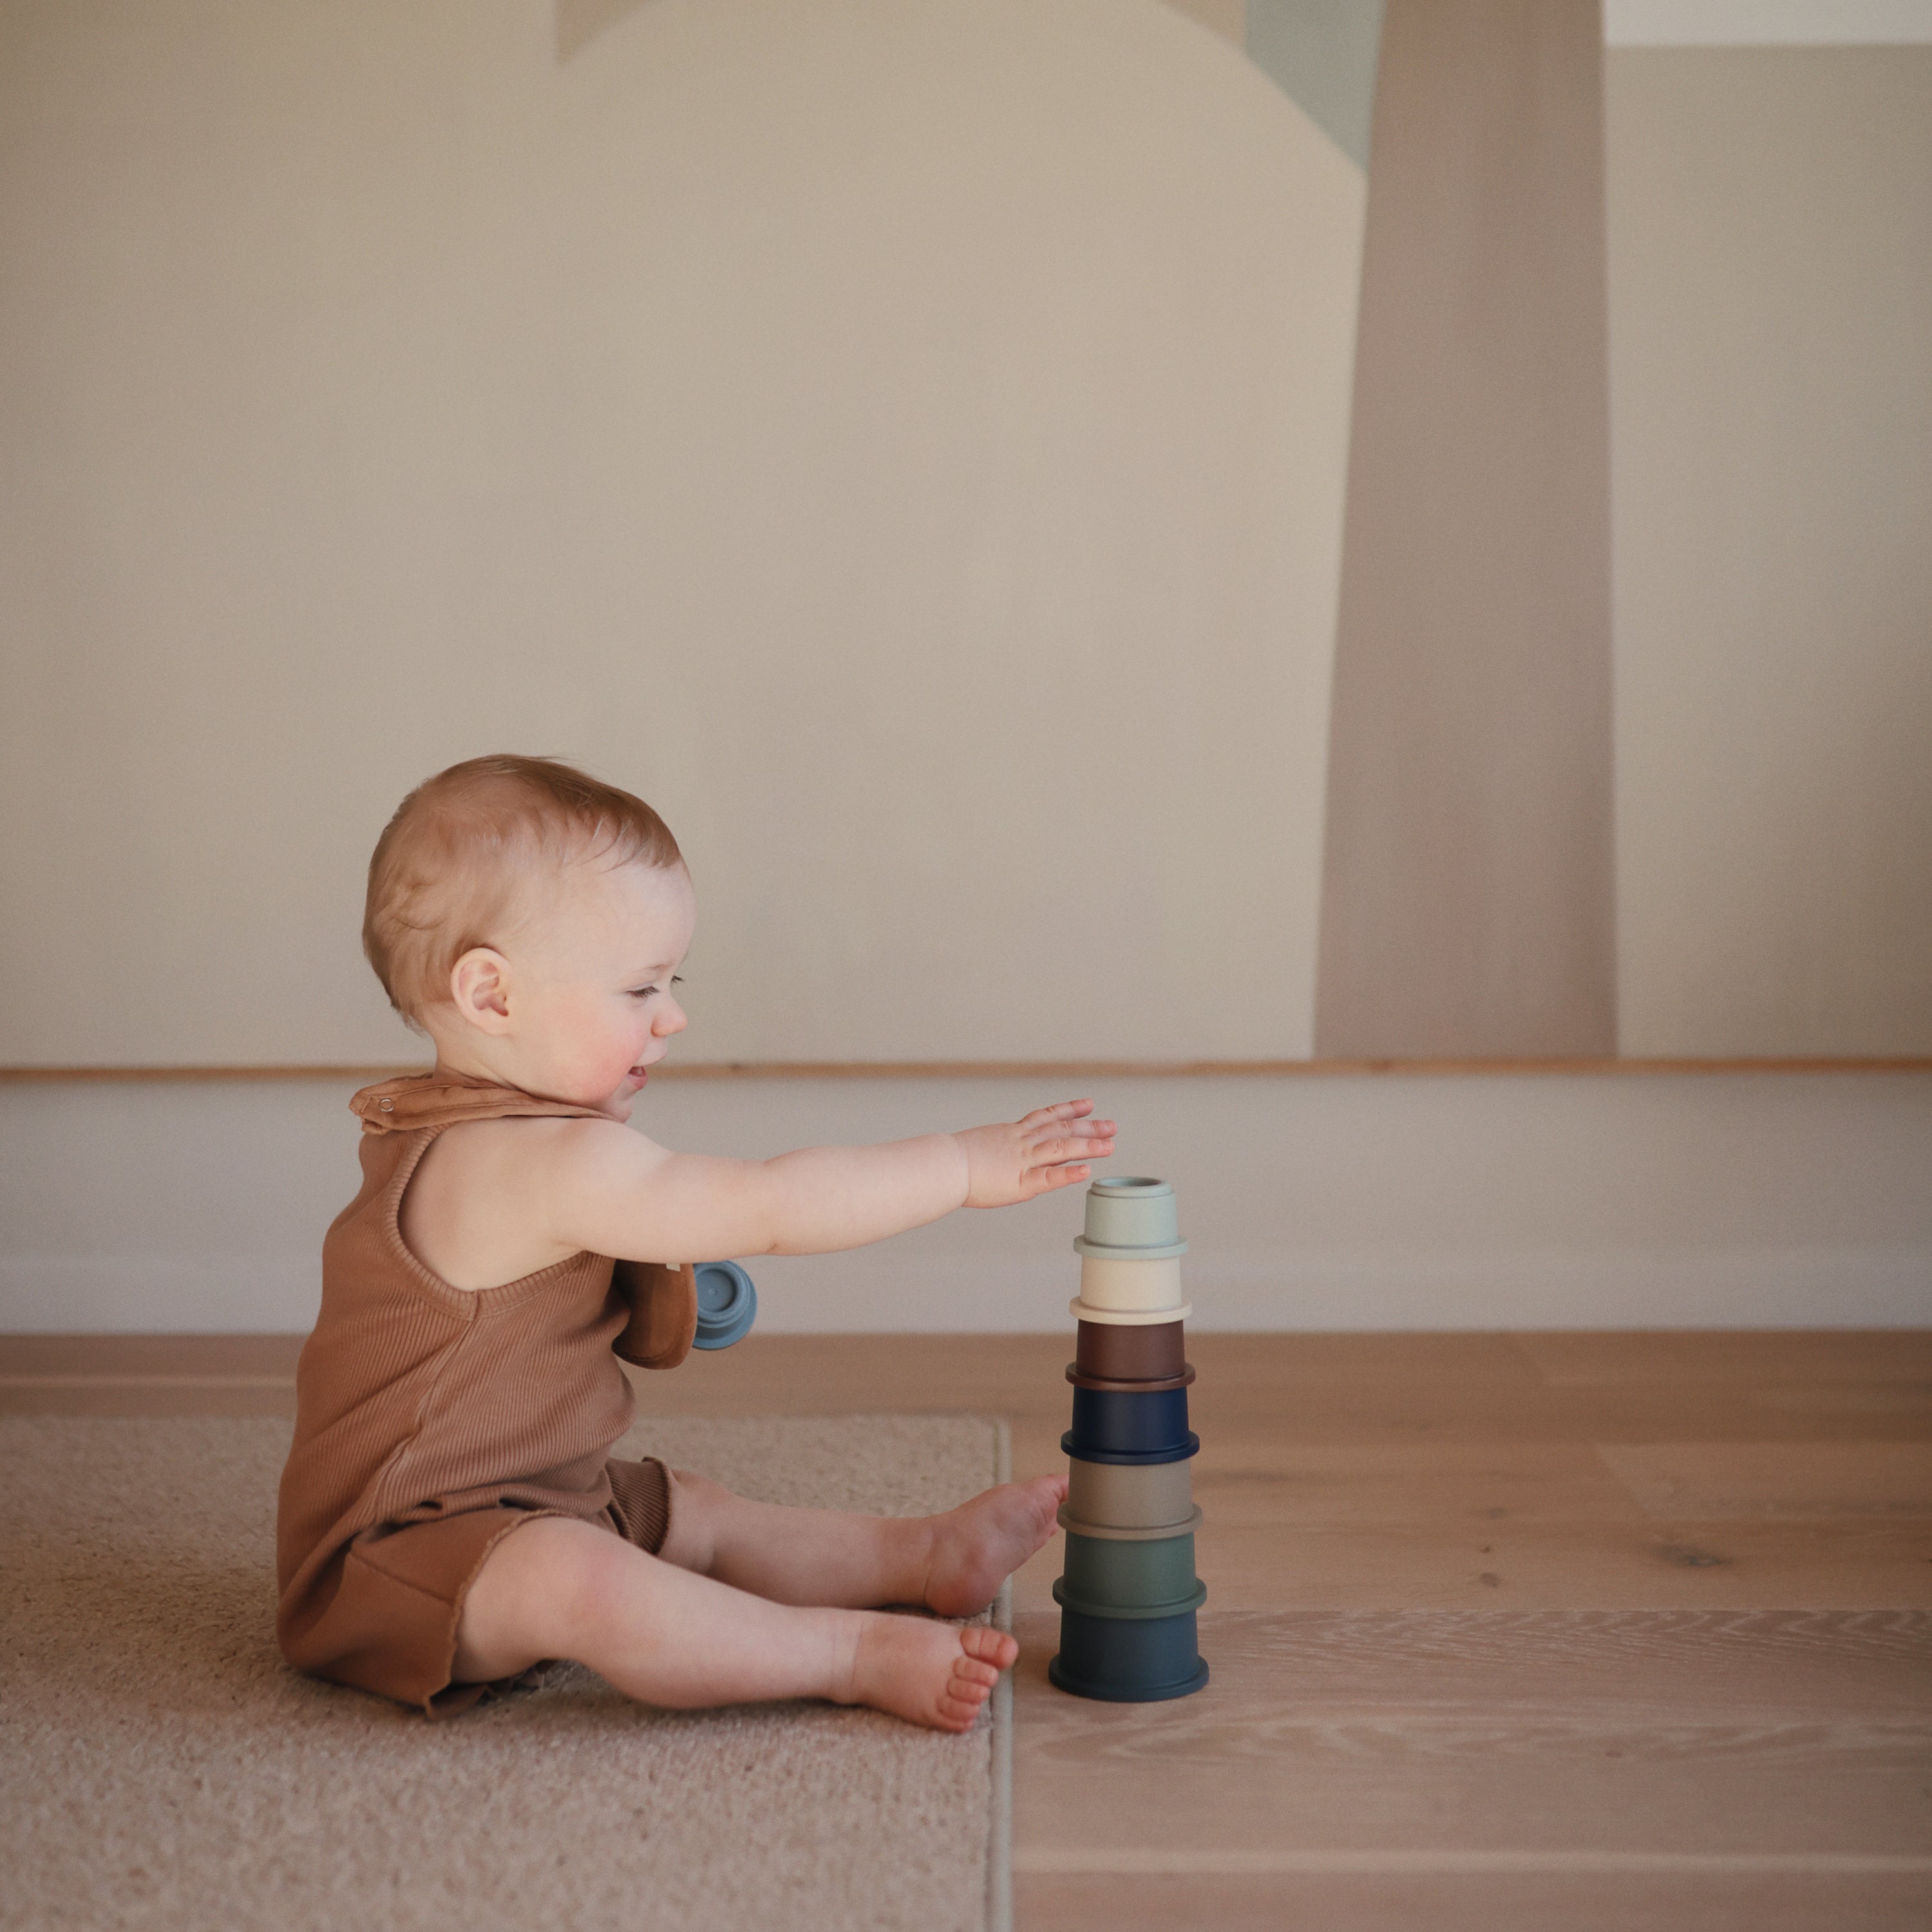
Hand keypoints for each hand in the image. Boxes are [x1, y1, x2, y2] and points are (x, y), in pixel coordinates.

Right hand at [955, 1100, 1116, 1208]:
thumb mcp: (977, 1146)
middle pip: (1061, 1130)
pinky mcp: (1020, 1183)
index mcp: (1011, 1134)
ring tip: (1111, 1145)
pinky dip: (1070, 1173)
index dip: (1069, 1110)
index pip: (1046, 1117)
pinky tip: (1088, 1170)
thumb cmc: (950, 1160)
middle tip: (1112, 1126)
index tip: (1088, 1105)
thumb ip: (993, 1149)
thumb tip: (994, 1155)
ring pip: (1061, 1149)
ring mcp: (1022, 1161)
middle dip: (1088, 1128)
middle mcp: (1021, 1143)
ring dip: (1088, 1146)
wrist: (942, 1165)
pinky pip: (1050, 1177)